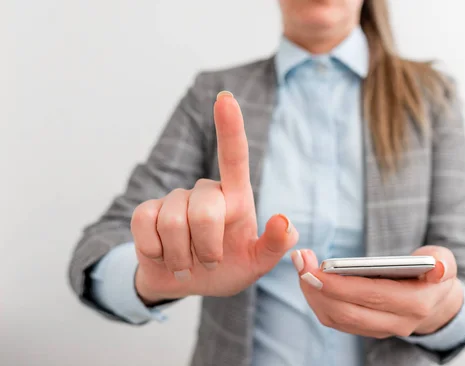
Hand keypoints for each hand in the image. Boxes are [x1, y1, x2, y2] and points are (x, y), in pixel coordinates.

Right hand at [131, 91, 298, 303]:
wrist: (184, 282)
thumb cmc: (226, 267)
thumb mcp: (256, 263)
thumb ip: (275, 245)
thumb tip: (284, 220)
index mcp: (236, 198)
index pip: (234, 157)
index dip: (230, 128)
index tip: (226, 99)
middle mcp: (206, 191)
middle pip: (205, 211)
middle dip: (207, 248)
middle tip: (210, 263)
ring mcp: (175, 200)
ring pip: (172, 223)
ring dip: (181, 256)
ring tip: (187, 262)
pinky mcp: (146, 211)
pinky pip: (145, 226)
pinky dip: (156, 252)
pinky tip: (163, 254)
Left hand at [291, 246, 463, 337]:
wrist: (436, 301)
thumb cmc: (434, 274)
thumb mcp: (445, 262)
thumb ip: (443, 263)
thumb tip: (438, 267)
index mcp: (415, 304)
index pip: (371, 296)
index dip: (340, 285)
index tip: (316, 268)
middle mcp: (395, 323)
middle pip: (347, 311)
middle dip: (318, 287)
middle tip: (301, 261)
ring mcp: (378, 330)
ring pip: (336, 319)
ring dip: (313, 293)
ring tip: (302, 265)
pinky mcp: (364, 329)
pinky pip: (334, 319)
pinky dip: (318, 299)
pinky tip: (309, 277)